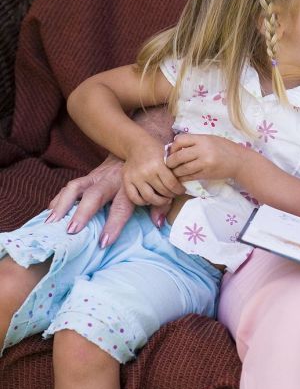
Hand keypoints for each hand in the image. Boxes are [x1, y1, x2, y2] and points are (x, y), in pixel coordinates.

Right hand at [46, 154, 173, 246]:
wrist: (140, 146)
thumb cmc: (150, 171)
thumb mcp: (159, 186)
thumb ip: (160, 204)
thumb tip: (159, 224)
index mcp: (129, 186)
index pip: (122, 207)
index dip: (113, 224)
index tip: (104, 242)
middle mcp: (111, 180)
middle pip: (94, 196)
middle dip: (82, 213)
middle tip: (71, 231)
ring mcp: (97, 176)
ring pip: (76, 187)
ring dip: (63, 204)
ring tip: (51, 223)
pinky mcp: (89, 176)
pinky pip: (70, 186)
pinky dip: (59, 198)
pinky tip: (50, 212)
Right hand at [123, 139, 183, 206]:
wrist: (137, 145)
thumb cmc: (156, 150)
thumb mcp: (168, 155)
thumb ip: (174, 169)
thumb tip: (183, 184)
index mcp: (158, 164)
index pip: (171, 184)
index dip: (179, 190)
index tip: (181, 190)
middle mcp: (145, 172)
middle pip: (162, 191)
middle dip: (171, 195)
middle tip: (174, 194)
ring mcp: (134, 178)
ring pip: (149, 198)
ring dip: (159, 201)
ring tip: (164, 199)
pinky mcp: (126, 181)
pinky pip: (134, 198)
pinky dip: (143, 202)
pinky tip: (150, 199)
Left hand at [166, 134, 246, 181]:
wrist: (239, 161)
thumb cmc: (224, 148)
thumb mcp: (210, 139)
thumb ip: (194, 142)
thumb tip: (175, 147)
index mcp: (203, 139)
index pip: (180, 140)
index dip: (173, 147)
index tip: (173, 151)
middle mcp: (203, 150)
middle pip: (178, 156)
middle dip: (170, 162)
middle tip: (169, 164)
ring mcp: (205, 163)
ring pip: (182, 169)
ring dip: (175, 172)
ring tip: (174, 172)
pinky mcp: (206, 173)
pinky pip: (189, 176)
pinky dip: (183, 178)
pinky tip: (181, 177)